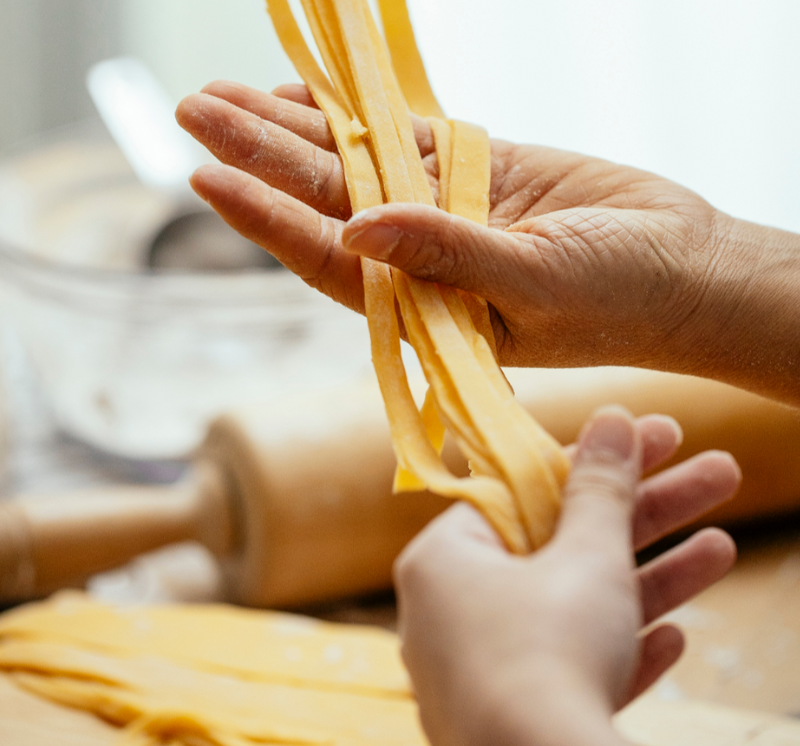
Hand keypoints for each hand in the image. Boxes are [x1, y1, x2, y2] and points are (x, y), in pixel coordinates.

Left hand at [177, 81, 799, 403]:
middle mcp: (419, 263)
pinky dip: (355, 117)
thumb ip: (448, 258)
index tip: (208, 175)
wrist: (680, 266)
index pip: (329, 262)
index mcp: (424, 306)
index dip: (267, 219)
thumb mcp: (535, 283)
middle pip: (324, 204)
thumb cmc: (619, 297)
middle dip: (259, 157)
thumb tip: (359, 227)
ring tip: (224, 95)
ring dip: (292, 130)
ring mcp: (442, 214)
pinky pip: (399, 140)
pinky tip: (306, 98)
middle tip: (192, 111)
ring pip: (352, 166)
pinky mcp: (473, 174)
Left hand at [394, 407, 739, 745]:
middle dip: (645, 513)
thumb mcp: (585, 557)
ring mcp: (476, 674)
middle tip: (714, 475)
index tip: (646, 442)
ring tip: (723, 549)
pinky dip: (615, 652)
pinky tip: (672, 639)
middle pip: (558, 547)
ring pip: (570, 611)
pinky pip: (565, 672)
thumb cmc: (549, 650)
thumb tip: (614, 418)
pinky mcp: (507, 725)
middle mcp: (448, 613)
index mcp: (444, 560)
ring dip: (648, 580)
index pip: (520, 492)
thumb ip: (598, 487)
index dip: (590, 463)